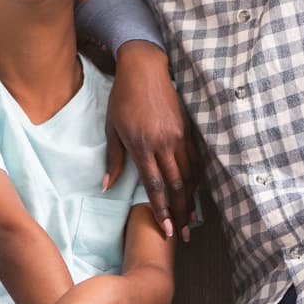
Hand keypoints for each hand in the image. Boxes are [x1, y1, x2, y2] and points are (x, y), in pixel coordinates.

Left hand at [106, 42, 195, 237]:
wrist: (145, 69)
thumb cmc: (123, 98)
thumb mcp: (112, 128)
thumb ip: (113, 159)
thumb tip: (106, 186)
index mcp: (142, 145)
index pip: (155, 186)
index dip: (162, 211)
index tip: (167, 230)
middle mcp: (164, 144)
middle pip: (176, 186)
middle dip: (180, 213)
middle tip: (184, 234)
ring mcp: (178, 136)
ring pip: (189, 176)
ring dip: (190, 200)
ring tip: (192, 220)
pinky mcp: (188, 130)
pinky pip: (195, 161)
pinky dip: (196, 180)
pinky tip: (195, 194)